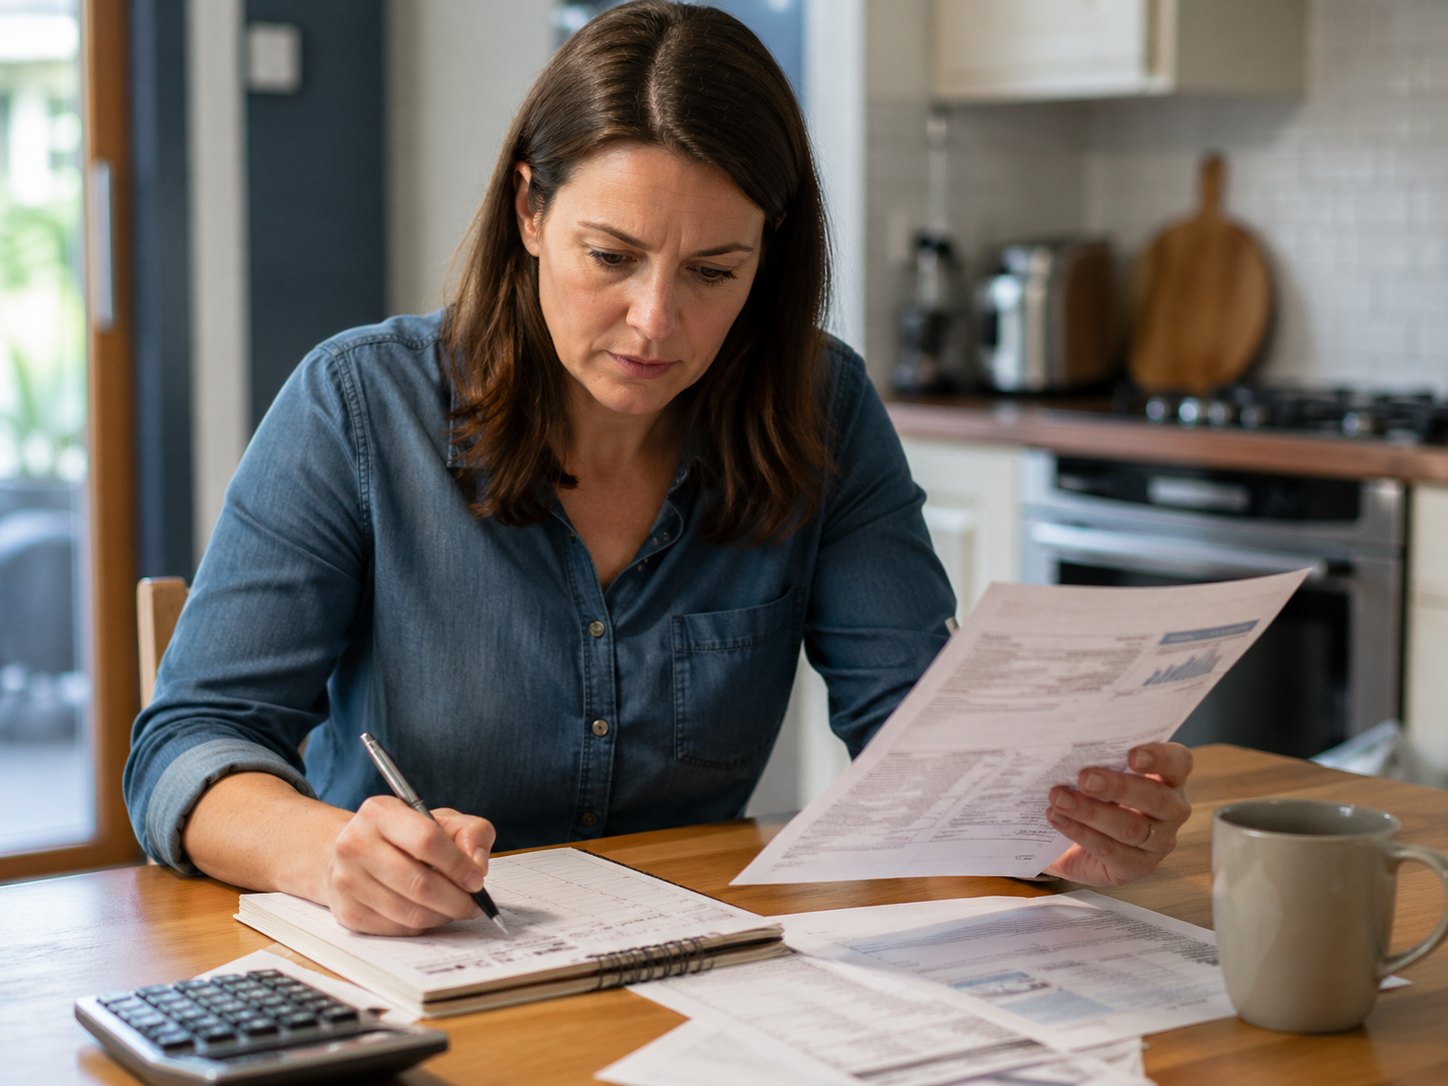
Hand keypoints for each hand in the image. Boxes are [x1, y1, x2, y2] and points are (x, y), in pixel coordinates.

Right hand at [322, 797, 496, 934]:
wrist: (354, 852)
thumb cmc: (405, 835)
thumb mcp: (442, 820)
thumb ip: (471, 833)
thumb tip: (477, 866)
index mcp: (380, 812)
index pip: (427, 841)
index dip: (458, 865)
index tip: (476, 879)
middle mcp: (356, 844)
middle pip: (419, 883)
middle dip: (456, 899)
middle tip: (473, 904)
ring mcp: (347, 881)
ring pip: (409, 912)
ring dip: (442, 915)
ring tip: (455, 908)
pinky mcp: (348, 912)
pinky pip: (397, 929)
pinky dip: (422, 926)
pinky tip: (429, 913)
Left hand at [1041, 742, 1192, 885]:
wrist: (1074, 842)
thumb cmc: (1091, 792)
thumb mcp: (1096, 770)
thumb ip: (1093, 756)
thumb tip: (1062, 743)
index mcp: (1169, 776)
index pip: (1178, 762)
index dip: (1159, 757)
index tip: (1132, 755)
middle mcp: (1172, 809)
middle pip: (1155, 797)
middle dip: (1117, 787)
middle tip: (1084, 778)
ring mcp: (1159, 841)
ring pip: (1131, 827)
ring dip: (1091, 812)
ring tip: (1059, 798)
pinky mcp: (1138, 866)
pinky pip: (1110, 850)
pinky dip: (1080, 832)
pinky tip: (1058, 818)